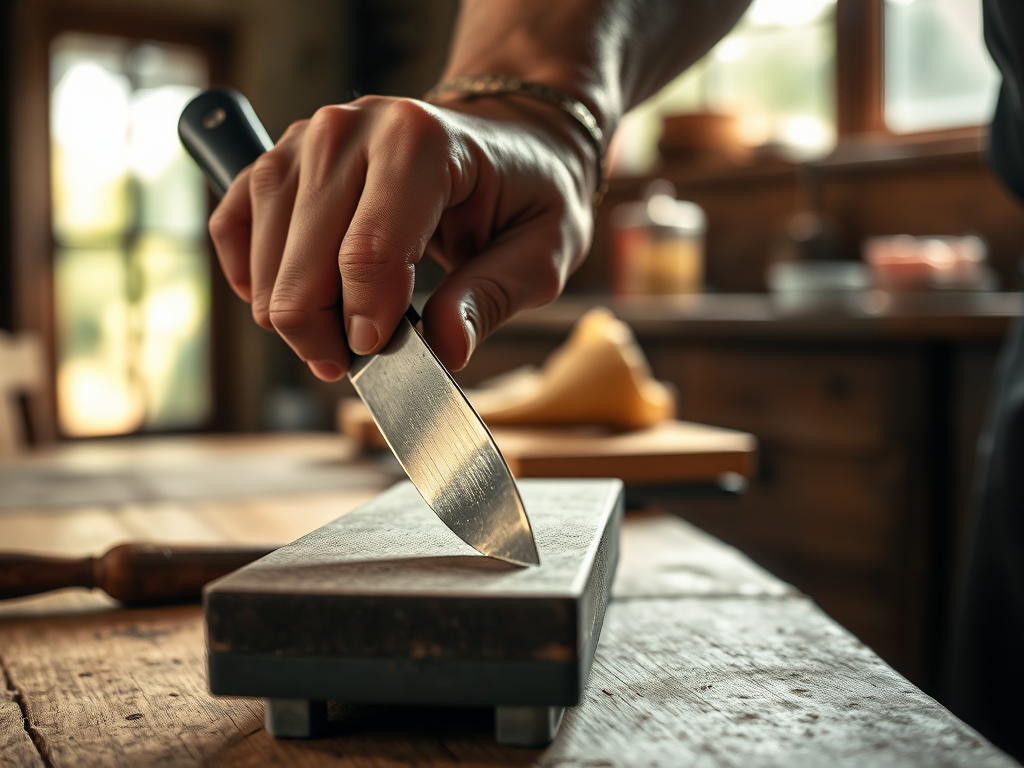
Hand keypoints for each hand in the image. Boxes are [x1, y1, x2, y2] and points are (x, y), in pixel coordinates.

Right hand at [208, 95, 593, 380]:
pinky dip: (250, 274)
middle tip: (354, 362)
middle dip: (323, 333)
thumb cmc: (527, 193)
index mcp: (419, 142)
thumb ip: (491, 297)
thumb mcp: (543, 250)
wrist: (504, 136)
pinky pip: (232, 225)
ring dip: (291, 314)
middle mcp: (350, 130)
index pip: (368, 252)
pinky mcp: (278, 157)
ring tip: (335, 336)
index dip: (364, 321)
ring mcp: (304, 139)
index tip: (375, 355)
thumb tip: (445, 350)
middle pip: (304, 264)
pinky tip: (284, 297)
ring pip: (264, 256)